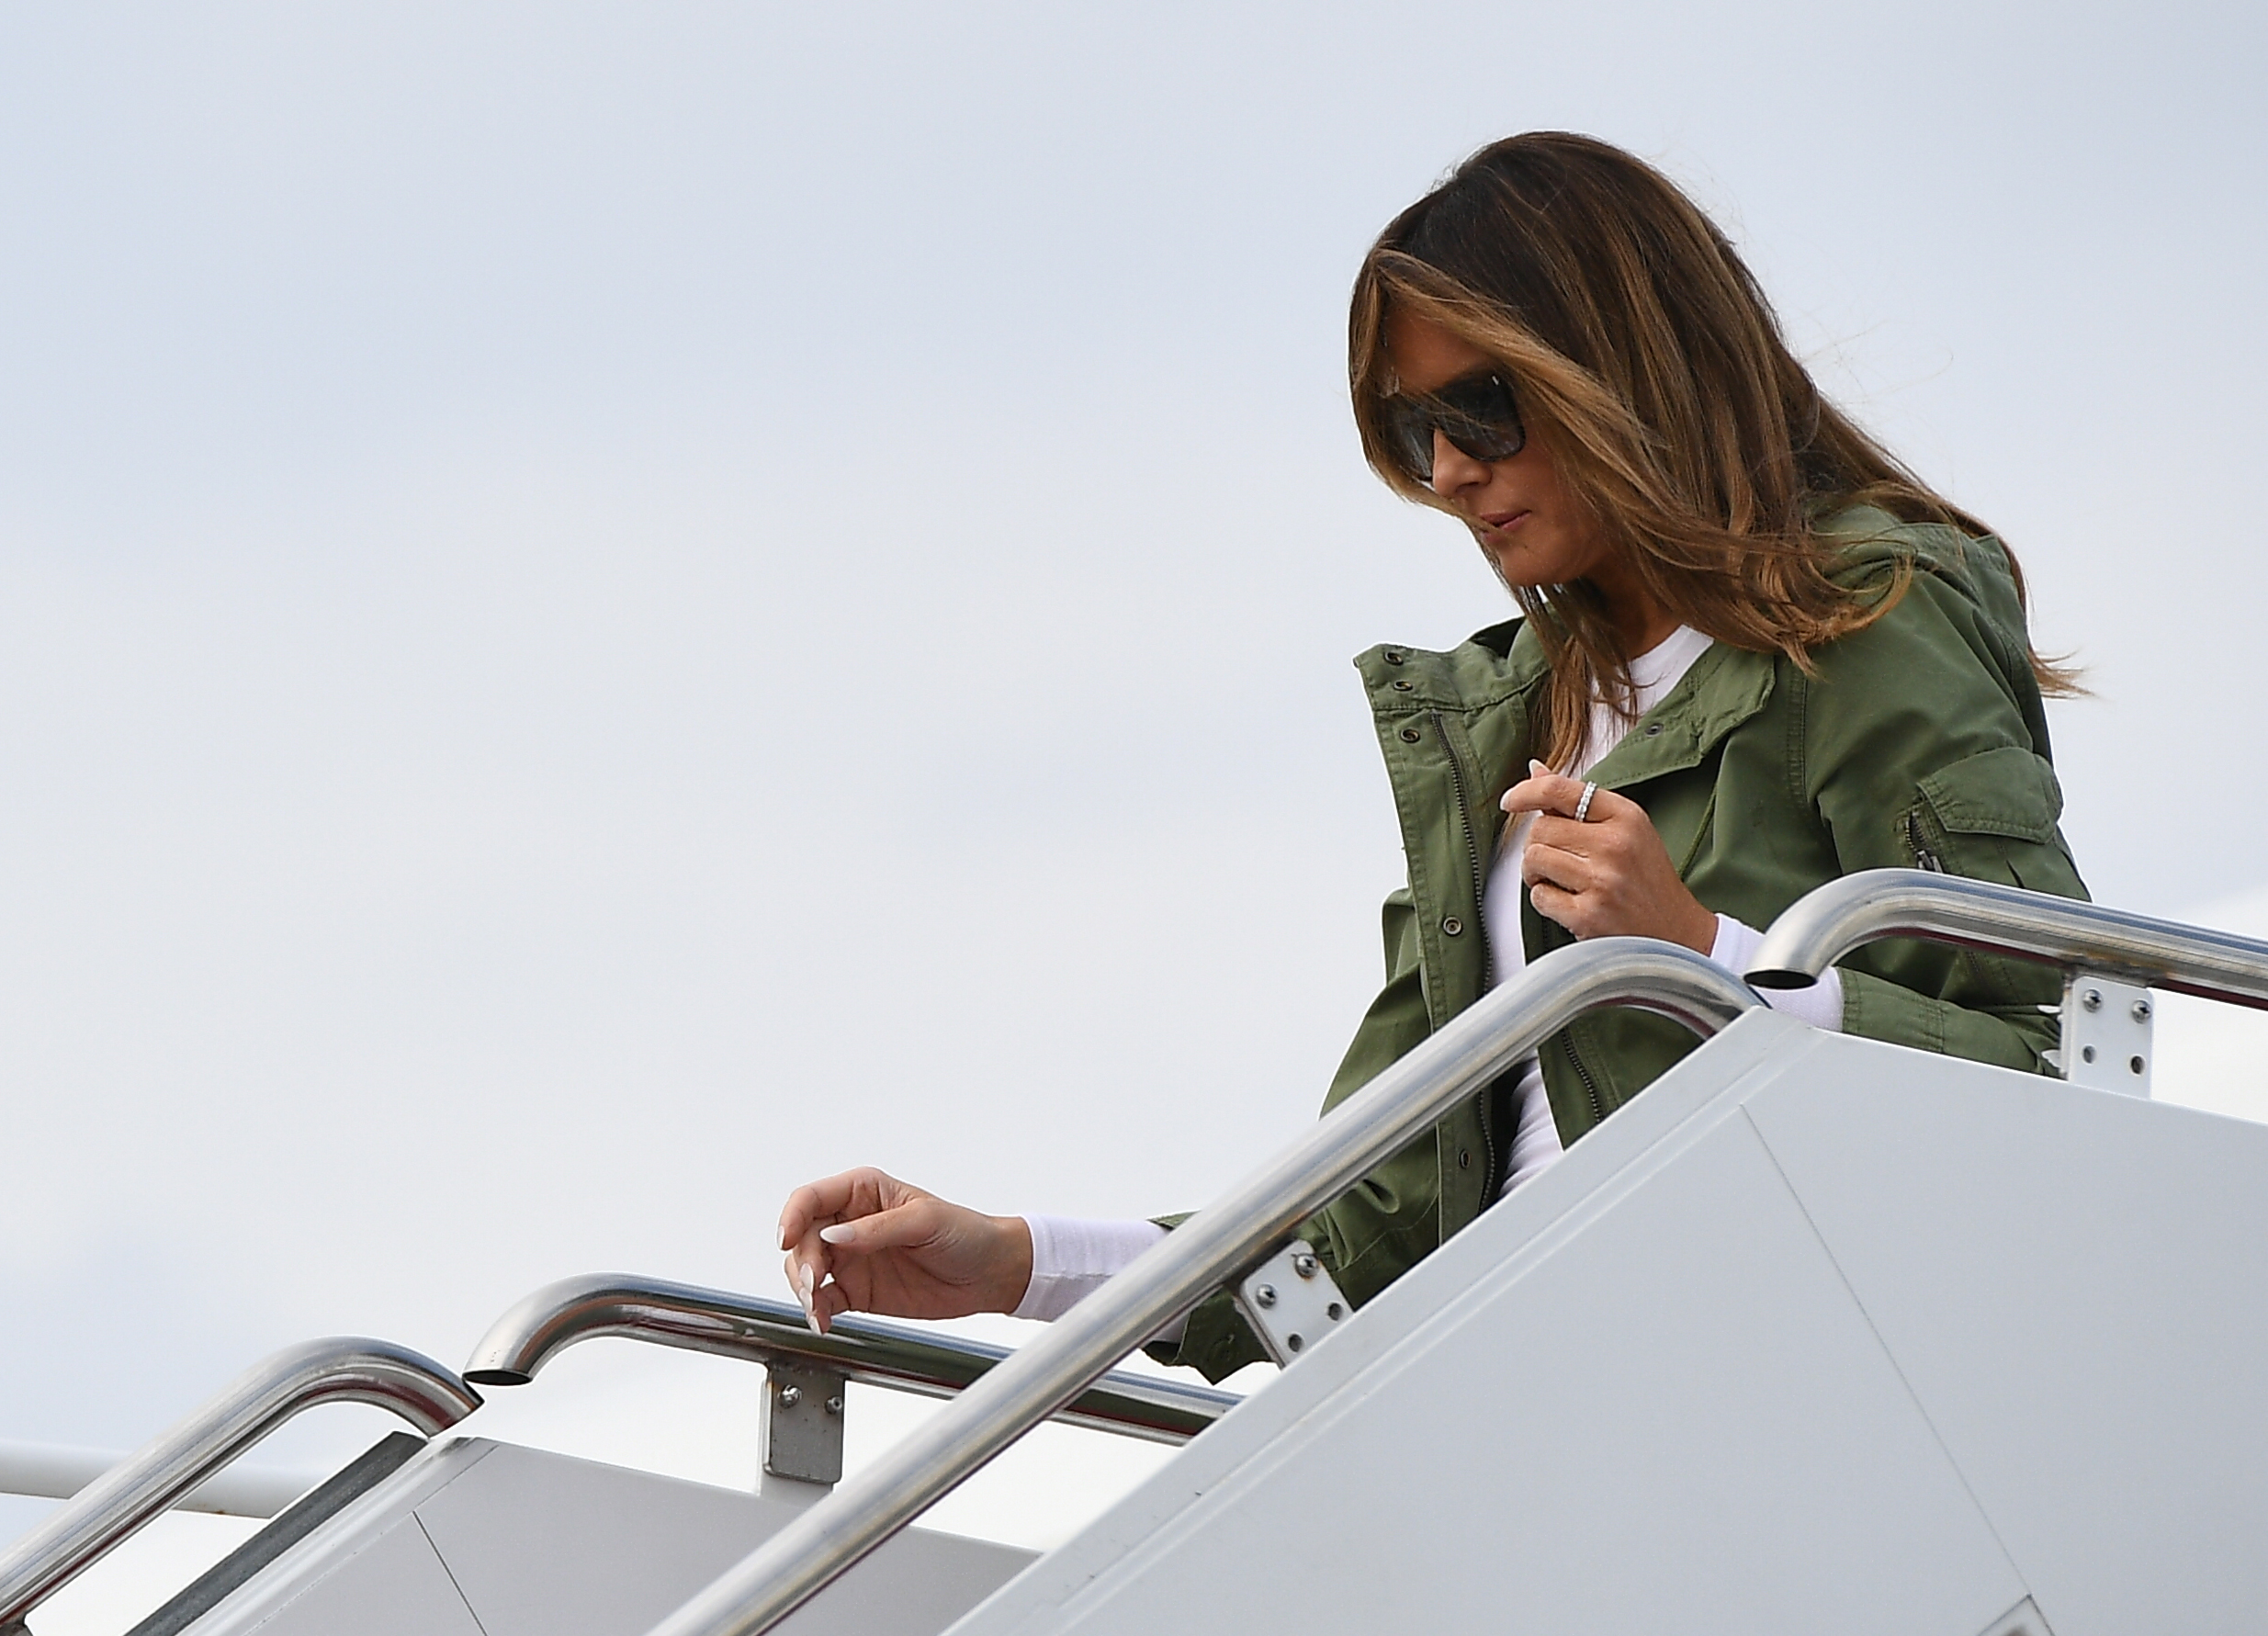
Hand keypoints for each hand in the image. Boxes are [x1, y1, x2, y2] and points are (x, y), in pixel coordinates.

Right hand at [777, 1166, 1033, 1334]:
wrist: (990, 1274)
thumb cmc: (965, 1233)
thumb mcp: (925, 1220)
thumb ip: (877, 1228)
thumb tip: (834, 1236)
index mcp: (863, 1191)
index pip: (811, 1198)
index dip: (792, 1216)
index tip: (786, 1239)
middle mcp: (850, 1223)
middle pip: (802, 1238)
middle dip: (800, 1261)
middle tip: (812, 1283)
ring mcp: (851, 1258)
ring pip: (804, 1270)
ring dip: (803, 1289)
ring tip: (816, 1308)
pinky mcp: (857, 1291)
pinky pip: (824, 1301)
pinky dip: (817, 1313)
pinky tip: (823, 1322)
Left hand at [1501, 761, 1716, 952]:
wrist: (1675, 934)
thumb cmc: (1647, 879)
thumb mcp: (1626, 829)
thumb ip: (1578, 800)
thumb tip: (1535, 769)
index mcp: (1625, 816)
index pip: (1559, 789)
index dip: (1525, 792)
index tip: (1510, 801)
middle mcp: (1615, 845)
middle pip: (1540, 829)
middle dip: (1538, 844)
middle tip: (1556, 859)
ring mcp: (1601, 881)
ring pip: (1533, 859)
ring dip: (1536, 872)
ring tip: (1560, 880)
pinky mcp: (1588, 915)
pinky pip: (1539, 896)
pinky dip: (1545, 900)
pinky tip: (1569, 902)